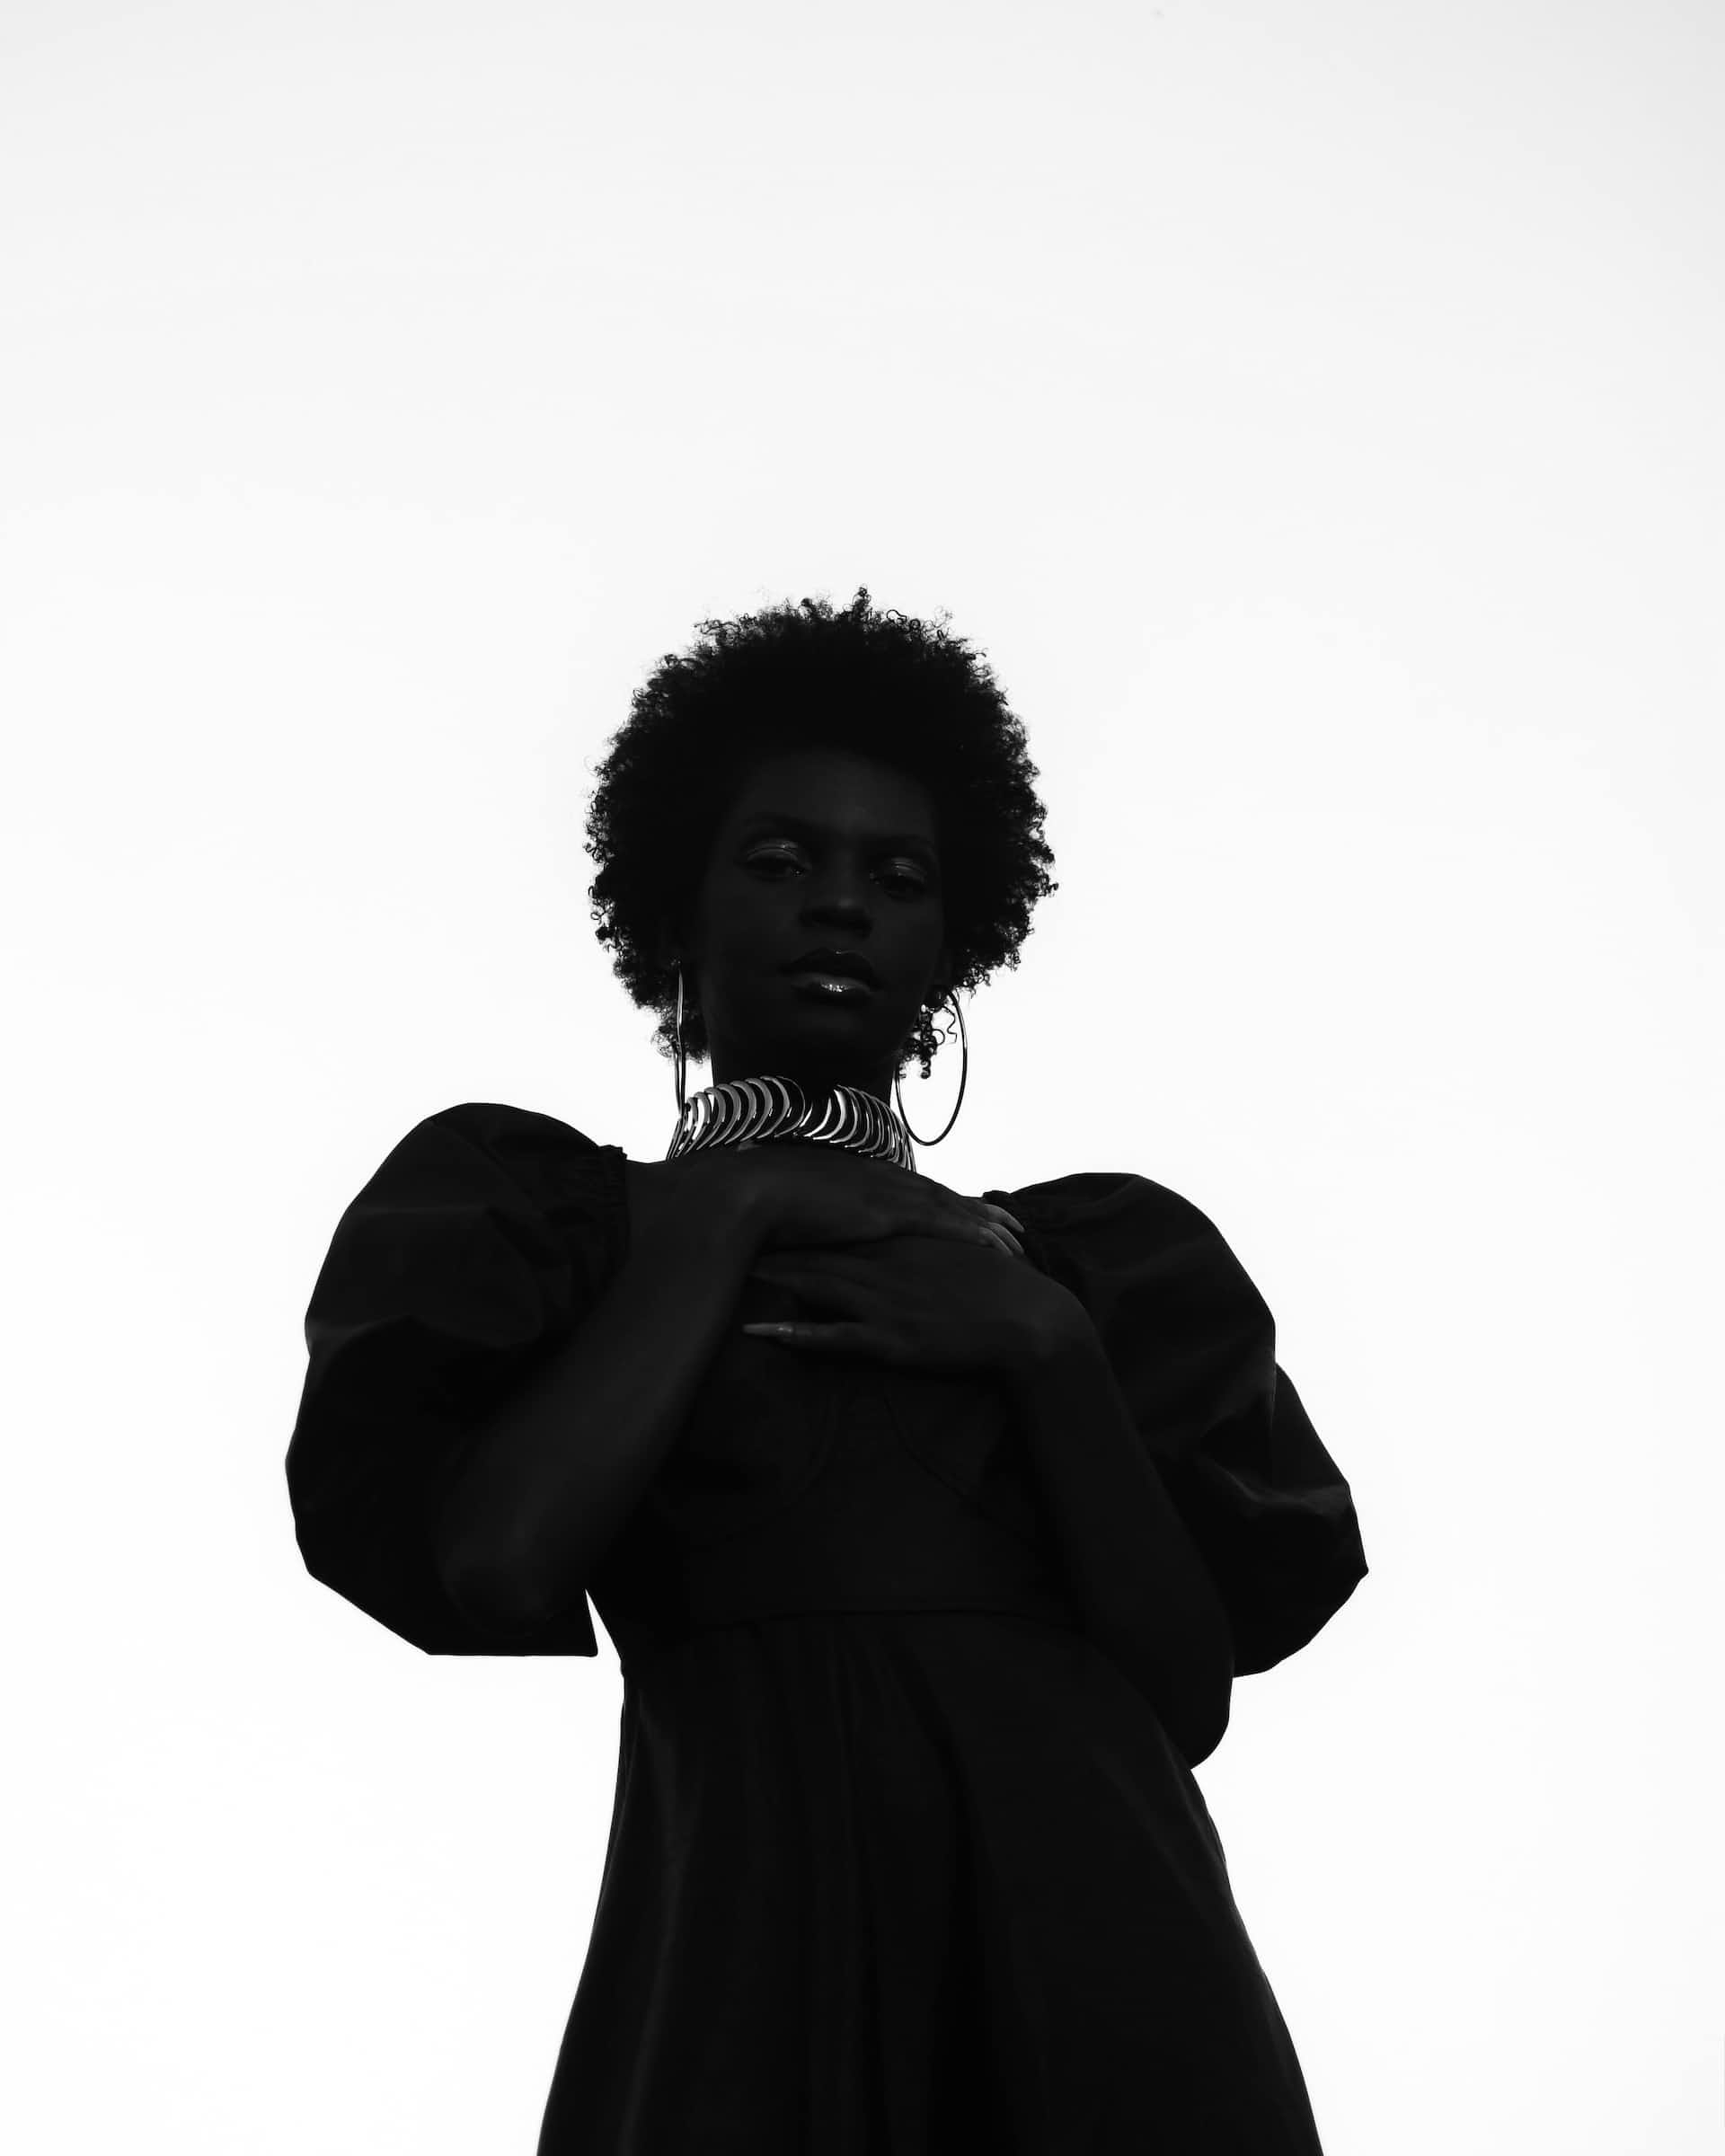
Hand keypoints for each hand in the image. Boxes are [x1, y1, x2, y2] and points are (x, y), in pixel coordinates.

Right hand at [725, 1138, 1024, 1259]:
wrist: (748, 1194)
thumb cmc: (760, 1201)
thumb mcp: (792, 1203)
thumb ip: (811, 1208)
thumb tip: (806, 1215)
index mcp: (859, 1175)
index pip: (913, 1188)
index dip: (945, 1200)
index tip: (971, 1209)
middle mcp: (880, 1177)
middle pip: (942, 1195)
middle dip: (979, 1210)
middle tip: (1012, 1223)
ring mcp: (886, 1193)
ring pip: (952, 1208)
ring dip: (987, 1224)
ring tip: (1017, 1239)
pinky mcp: (887, 1213)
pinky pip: (942, 1224)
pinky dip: (973, 1233)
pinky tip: (996, 1246)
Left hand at [742, 1232, 1084, 1381]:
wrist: (1029, 1320)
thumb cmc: (999, 1288)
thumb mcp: (958, 1249)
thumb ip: (927, 1237)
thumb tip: (910, 1228)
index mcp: (901, 1241)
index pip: (839, 1222)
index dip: (798, 1213)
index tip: (761, 1202)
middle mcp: (885, 1264)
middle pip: (816, 1249)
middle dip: (771, 1241)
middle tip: (726, 1229)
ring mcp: (885, 1301)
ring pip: (815, 1284)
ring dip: (771, 1279)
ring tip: (728, 1273)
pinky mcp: (890, 1337)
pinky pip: (832, 1335)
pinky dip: (794, 1332)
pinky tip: (761, 1330)